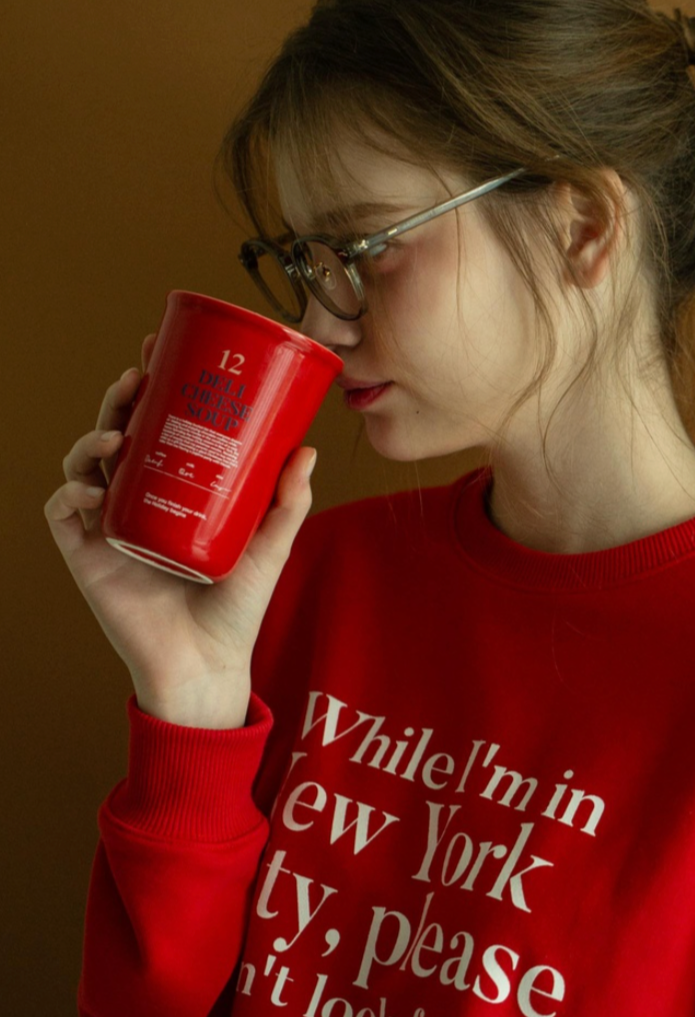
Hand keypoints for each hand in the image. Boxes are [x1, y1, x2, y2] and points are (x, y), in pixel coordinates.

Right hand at [44, 332, 316, 728]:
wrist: (208, 663)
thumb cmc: (239, 606)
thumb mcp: (270, 545)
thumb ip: (287, 501)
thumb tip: (306, 449)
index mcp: (177, 491)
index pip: (159, 428)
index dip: (153, 388)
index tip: (159, 350)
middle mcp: (140, 501)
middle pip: (119, 435)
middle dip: (121, 399)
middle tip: (138, 374)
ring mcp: (110, 526)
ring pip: (85, 464)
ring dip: (93, 438)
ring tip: (117, 432)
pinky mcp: (88, 556)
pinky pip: (63, 515)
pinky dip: (70, 493)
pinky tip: (92, 487)